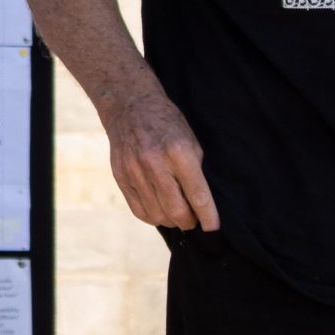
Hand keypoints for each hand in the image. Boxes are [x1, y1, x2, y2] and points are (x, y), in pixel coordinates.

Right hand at [102, 88, 219, 231]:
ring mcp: (134, 171)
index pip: (198, 194)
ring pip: (157, 214)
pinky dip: (152, 217)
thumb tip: (200, 204)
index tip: (213, 228)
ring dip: (171, 220)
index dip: (208, 216)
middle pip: (176, 210)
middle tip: (193, 221)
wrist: (130, 106)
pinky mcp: (120, 177)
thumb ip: (194, 171)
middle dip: (189, 222)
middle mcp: (155, 163)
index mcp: (179, 152)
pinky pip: (138, 210)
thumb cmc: (167, 123)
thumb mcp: (190, 141)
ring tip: (177, 214)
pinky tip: (159, 211)